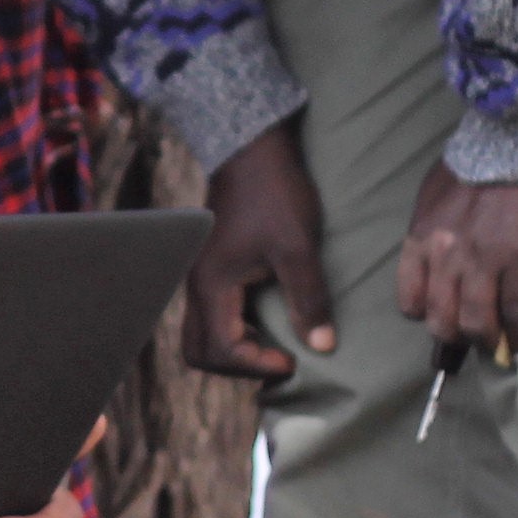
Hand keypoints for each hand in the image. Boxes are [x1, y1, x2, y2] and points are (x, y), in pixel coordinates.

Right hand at [185, 121, 331, 380]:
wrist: (252, 150)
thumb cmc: (275, 194)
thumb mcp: (298, 247)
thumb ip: (308, 298)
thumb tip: (321, 346)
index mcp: (211, 285)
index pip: (221, 352)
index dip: (258, 364)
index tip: (295, 357)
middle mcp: (196, 287)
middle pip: (199, 354)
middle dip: (239, 366)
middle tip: (280, 356)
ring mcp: (199, 278)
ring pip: (202, 337)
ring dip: (236, 349)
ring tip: (276, 340)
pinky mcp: (210, 270)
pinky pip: (211, 318)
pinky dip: (235, 331)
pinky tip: (268, 317)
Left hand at [394, 161, 517, 357]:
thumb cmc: (482, 157)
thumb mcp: (436, 191)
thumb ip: (433, 227)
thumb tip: (438, 252)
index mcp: (422, 237)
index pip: (409, 298)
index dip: (425, 315)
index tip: (441, 318)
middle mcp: (446, 255)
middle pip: (441, 319)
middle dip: (455, 338)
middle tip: (470, 342)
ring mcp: (484, 260)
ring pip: (477, 323)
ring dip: (488, 342)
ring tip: (499, 347)